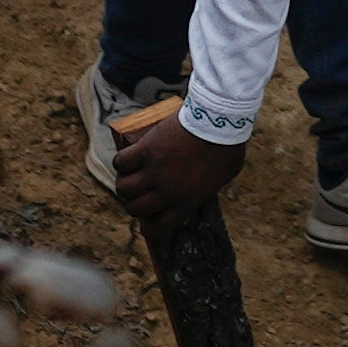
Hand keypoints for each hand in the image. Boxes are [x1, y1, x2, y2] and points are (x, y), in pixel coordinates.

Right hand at [108, 102, 241, 223]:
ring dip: (124, 184)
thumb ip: (207, 188)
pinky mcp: (146, 149)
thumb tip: (200, 191)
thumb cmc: (226, 146)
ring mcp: (155, 170)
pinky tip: (126, 160)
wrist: (218, 119)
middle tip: (138, 194)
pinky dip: (121, 162)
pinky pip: (121, 162)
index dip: (151, 227)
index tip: (150, 219)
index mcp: (188, 202)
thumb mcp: (223, 177)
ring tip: (129, 177)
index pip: (160, 227)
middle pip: (136, 209)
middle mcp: (168, 191)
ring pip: (124, 188)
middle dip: (134, 204)